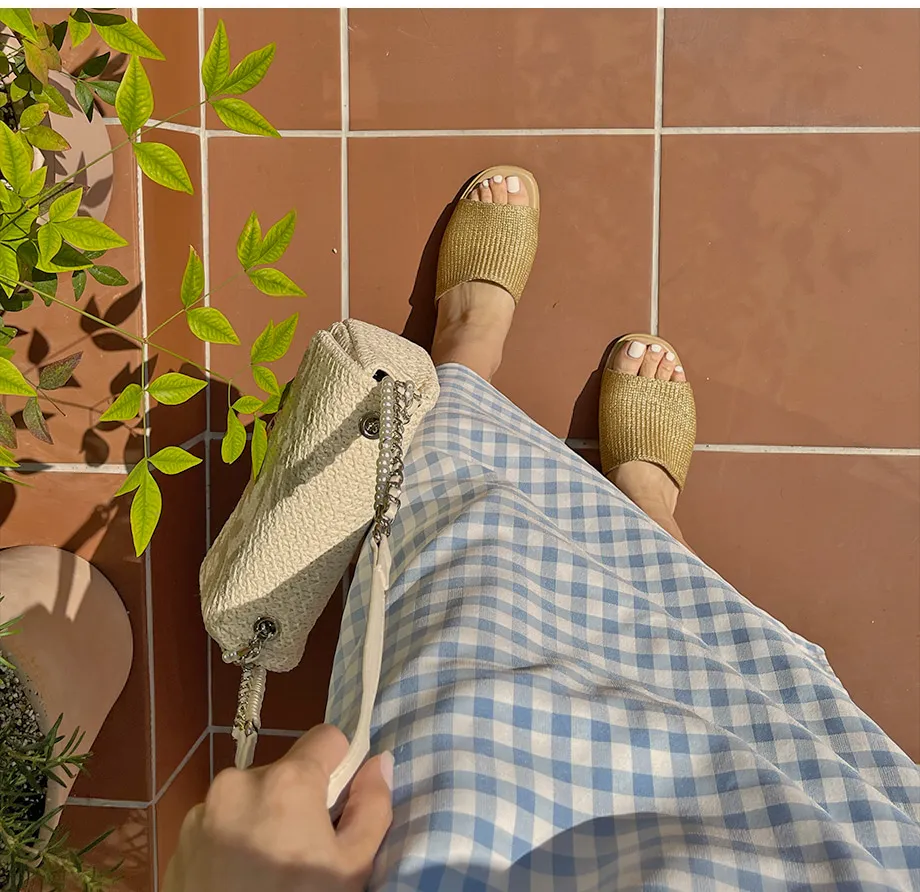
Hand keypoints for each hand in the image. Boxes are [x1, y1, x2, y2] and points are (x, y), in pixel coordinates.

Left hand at [163, 725, 393, 891]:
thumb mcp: (351, 868)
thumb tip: (379, 763)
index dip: (341, 766)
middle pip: (286, 770)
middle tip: (303, 850)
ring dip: (263, 818)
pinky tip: (237, 878)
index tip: (338, 804)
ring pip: (251, 796)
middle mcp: (240, 781)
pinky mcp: (180, 838)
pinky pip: (219, 820)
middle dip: (299, 800)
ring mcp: (203, 809)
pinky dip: (232, 839)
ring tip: (266, 870)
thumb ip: (372, 806)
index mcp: (286, 780)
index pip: (327, 737)